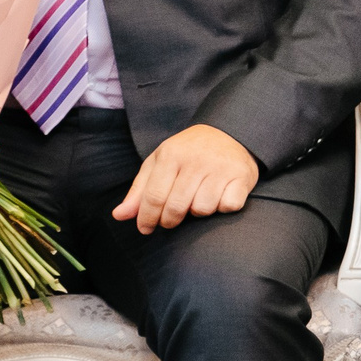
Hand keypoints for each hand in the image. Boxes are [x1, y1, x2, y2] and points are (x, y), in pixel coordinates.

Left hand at [112, 125, 258, 233]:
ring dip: (198, 211)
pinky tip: (219, 195)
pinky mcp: (242, 176)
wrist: (230, 132)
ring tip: (197, 199)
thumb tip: (119, 215)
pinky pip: (227, 206)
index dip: (146, 218)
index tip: (145, 228)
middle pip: (176, 208)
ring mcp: (220, 168)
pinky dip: (222, 206)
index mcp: (171, 155)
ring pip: (202, 210)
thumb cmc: (189, 152)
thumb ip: (139, 190)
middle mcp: (196, 160)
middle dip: (169, 220)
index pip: (153, 196)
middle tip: (170, 218)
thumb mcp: (160, 163)